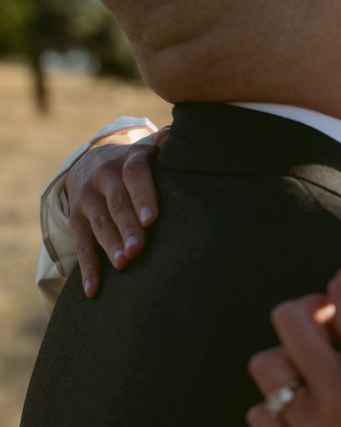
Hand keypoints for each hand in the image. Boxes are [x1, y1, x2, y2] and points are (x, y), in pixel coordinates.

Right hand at [67, 127, 168, 295]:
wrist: (92, 161)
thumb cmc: (137, 164)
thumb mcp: (150, 150)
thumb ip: (166, 146)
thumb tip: (178, 137)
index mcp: (128, 160)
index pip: (135, 175)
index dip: (143, 196)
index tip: (152, 219)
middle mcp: (104, 176)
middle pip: (116, 204)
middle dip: (127, 228)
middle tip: (138, 250)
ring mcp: (87, 198)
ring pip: (98, 224)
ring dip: (109, 246)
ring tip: (123, 265)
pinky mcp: (76, 218)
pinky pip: (81, 244)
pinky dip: (87, 268)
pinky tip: (93, 289)